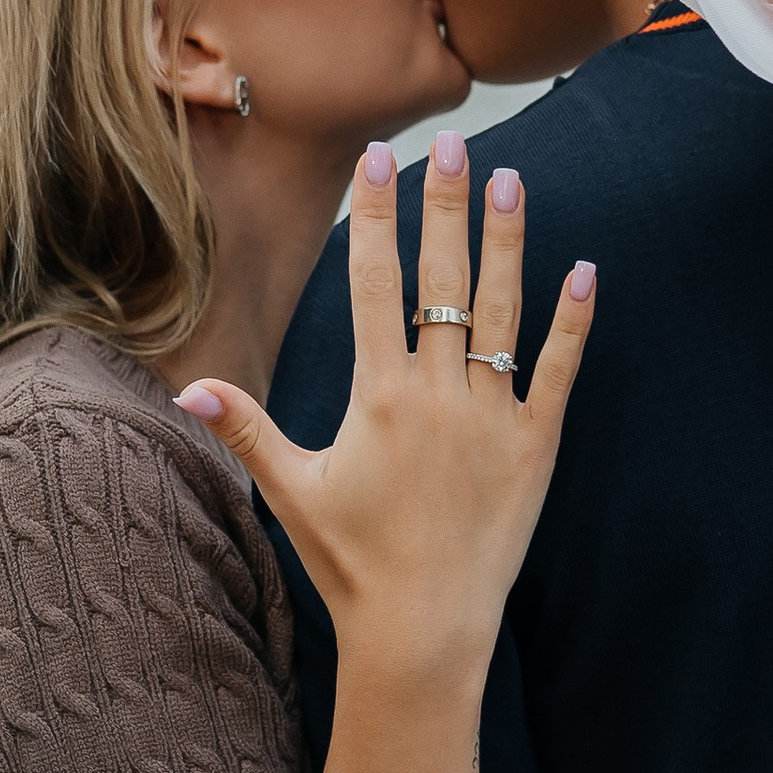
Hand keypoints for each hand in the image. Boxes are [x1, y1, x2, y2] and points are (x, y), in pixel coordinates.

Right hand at [177, 138, 593, 685]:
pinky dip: (573, 322)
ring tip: (511, 180)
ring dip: (508, 242)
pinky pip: (558, 371)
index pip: (373, 283)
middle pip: (442, 280)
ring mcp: (491, 417)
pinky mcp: (535, 447)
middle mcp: (437, 394)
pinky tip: (586, 271)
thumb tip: (186, 391)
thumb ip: (247, 430)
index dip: (376, 217)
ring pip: (504, 311)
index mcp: (377, 395)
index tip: (381, 160)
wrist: (423, 631)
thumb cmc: (351, 565)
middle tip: (455, 141)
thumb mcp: (291, 492)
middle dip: (445, 206)